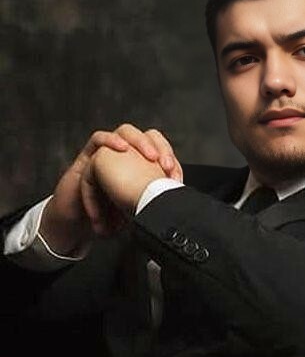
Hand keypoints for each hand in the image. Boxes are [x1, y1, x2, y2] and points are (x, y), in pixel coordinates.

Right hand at [40, 125, 182, 252]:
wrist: (77, 225)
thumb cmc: (107, 218)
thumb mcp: (135, 212)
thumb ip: (151, 203)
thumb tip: (175, 205)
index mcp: (140, 167)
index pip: (161, 151)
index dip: (172, 160)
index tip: (176, 178)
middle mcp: (125, 156)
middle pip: (147, 136)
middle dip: (160, 147)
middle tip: (165, 165)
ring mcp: (107, 153)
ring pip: (125, 132)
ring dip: (139, 142)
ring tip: (149, 157)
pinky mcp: (87, 155)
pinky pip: (97, 139)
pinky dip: (110, 141)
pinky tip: (121, 149)